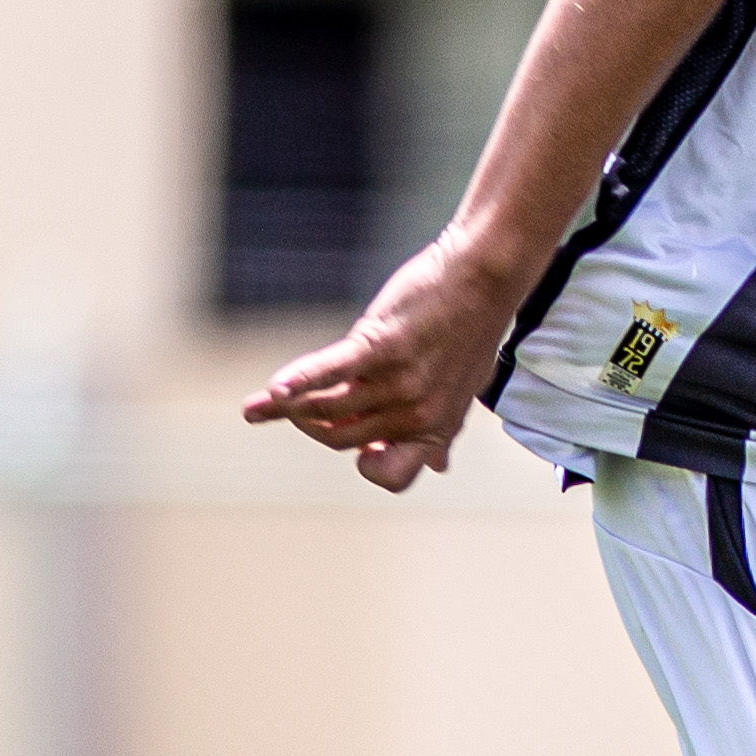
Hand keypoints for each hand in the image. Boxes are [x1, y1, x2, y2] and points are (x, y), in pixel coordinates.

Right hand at [243, 235, 522, 494]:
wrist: (484, 278)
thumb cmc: (469, 334)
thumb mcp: (462, 393)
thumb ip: (441, 431)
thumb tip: (438, 466)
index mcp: (434, 429)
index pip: (391, 476)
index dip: (367, 464)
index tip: (358, 444)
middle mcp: (417, 413)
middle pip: (340, 439)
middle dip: (312, 426)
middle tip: (298, 404)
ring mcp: (399, 381)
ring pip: (325, 410)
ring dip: (292, 404)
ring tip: (274, 393)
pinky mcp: (380, 345)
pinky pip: (329, 372)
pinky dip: (296, 382)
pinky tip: (272, 391)